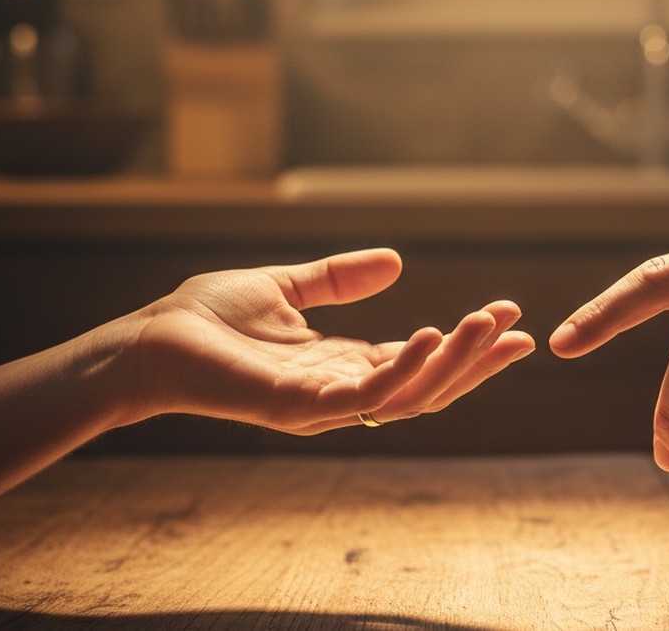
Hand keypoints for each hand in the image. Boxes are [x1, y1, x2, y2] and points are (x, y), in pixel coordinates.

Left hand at [129, 248, 534, 432]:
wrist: (148, 341)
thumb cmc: (207, 319)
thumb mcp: (288, 287)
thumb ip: (339, 278)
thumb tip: (397, 261)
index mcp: (343, 367)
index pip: (419, 362)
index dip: (465, 343)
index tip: (507, 315)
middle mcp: (341, 393)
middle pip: (428, 386)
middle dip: (476, 361)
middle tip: (520, 330)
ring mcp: (323, 406)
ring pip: (409, 395)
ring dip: (455, 364)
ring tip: (490, 326)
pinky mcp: (299, 407)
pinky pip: (365, 395)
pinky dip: (405, 369)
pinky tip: (434, 334)